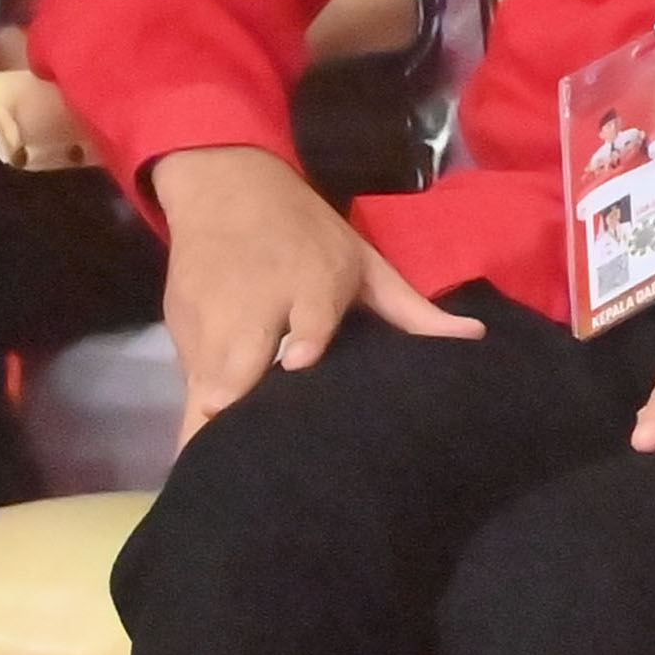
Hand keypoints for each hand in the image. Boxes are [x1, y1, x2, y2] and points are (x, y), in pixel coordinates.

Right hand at [150, 143, 483, 439]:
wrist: (226, 187)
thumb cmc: (308, 233)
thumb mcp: (362, 262)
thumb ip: (411, 309)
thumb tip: (476, 336)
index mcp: (312, 278)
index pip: (309, 313)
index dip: (306, 338)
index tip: (299, 362)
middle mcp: (258, 299)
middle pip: (243, 357)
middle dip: (243, 398)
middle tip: (261, 452)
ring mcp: (211, 314)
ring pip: (208, 378)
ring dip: (218, 421)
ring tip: (236, 467)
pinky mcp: (178, 326)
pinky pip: (188, 381)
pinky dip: (200, 410)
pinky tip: (213, 448)